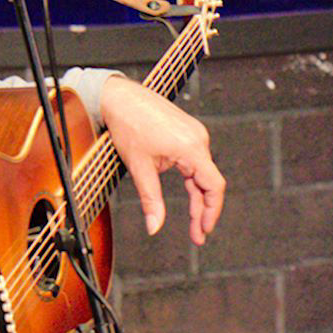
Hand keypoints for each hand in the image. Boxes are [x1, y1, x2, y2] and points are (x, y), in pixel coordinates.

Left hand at [99, 75, 225, 244]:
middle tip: (198, 235)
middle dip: (204, 211)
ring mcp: (195, 135)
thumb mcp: (139, 167)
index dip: (212, 211)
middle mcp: (198, 139)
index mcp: (191, 147)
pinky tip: (188, 196)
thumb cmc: (128, 124)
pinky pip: (196, 163)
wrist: (119, 97)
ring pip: (202, 174)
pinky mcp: (188, 133)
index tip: (204, 230)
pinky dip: (192, 182)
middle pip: (210, 183)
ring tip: (193, 221)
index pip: (214, 186)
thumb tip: (154, 226)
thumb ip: (151, 200)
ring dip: (198, 198)